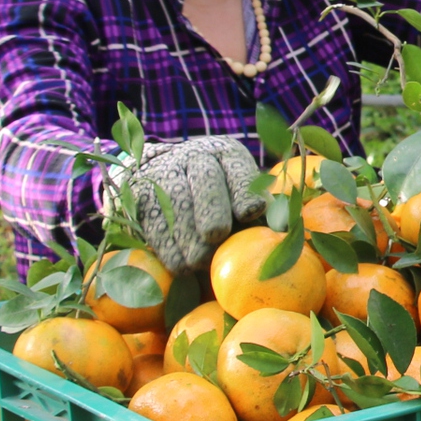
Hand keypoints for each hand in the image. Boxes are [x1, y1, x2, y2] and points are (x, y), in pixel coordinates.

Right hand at [108, 136, 263, 272]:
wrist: (157, 173)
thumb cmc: (215, 195)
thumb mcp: (234, 191)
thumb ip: (253, 211)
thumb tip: (280, 238)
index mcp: (227, 154)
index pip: (239, 169)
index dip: (244, 190)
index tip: (251, 212)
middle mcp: (196, 157)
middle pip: (206, 180)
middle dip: (211, 209)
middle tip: (216, 235)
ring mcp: (165, 174)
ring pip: (176, 204)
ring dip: (188, 237)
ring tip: (198, 263)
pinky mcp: (140, 196)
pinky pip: (153, 223)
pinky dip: (167, 248)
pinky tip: (180, 266)